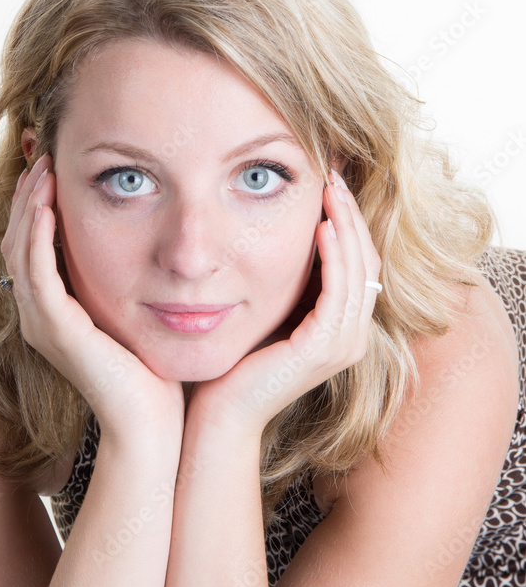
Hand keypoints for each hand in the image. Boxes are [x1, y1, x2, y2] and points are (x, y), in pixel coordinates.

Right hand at [1, 154, 184, 443]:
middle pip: (18, 242)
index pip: (32, 249)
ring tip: (43, 169)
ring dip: (30, 206)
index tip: (54, 170)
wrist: (153, 425)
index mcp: (54, 315)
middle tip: (43, 156)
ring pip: (20, 250)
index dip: (38, 207)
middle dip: (29, 197)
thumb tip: (150, 251)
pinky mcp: (54, 329)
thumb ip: (129, 285)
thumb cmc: (154, 376)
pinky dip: (39, 234)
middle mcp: (39, 318)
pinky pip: (36, 271)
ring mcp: (41, 324)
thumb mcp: (137, 318)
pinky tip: (51, 204)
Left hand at [186, 170, 381, 436]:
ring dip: (346, 226)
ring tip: (330, 190)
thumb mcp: (266, 311)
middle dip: (352, 214)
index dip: (349, 222)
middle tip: (333, 173)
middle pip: (367, 261)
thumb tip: (284, 232)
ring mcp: (343, 345)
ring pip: (359, 271)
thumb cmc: (234, 363)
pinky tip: (320, 227)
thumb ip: (285, 282)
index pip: (359, 264)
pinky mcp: (324, 348)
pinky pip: (339, 291)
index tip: (329, 183)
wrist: (219, 412)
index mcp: (341, 329)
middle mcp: (351, 338)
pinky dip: (334, 256)